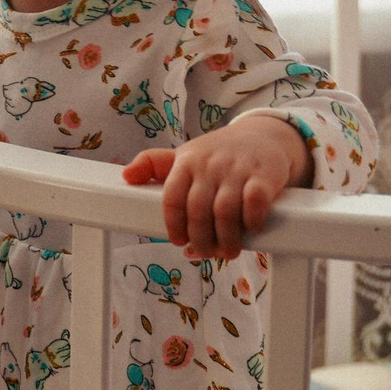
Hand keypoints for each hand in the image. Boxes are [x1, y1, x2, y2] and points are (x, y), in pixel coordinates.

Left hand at [122, 116, 311, 258]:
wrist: (262, 136)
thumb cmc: (217, 154)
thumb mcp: (185, 155)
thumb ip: (154, 164)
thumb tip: (126, 177)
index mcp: (186, 161)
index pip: (172, 197)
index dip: (173, 224)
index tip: (178, 241)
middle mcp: (210, 165)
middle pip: (198, 210)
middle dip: (199, 238)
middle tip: (204, 253)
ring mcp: (237, 170)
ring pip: (225, 210)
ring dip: (225, 238)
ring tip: (226, 252)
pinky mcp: (264, 176)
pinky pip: (255, 202)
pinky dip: (251, 221)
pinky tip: (249, 231)